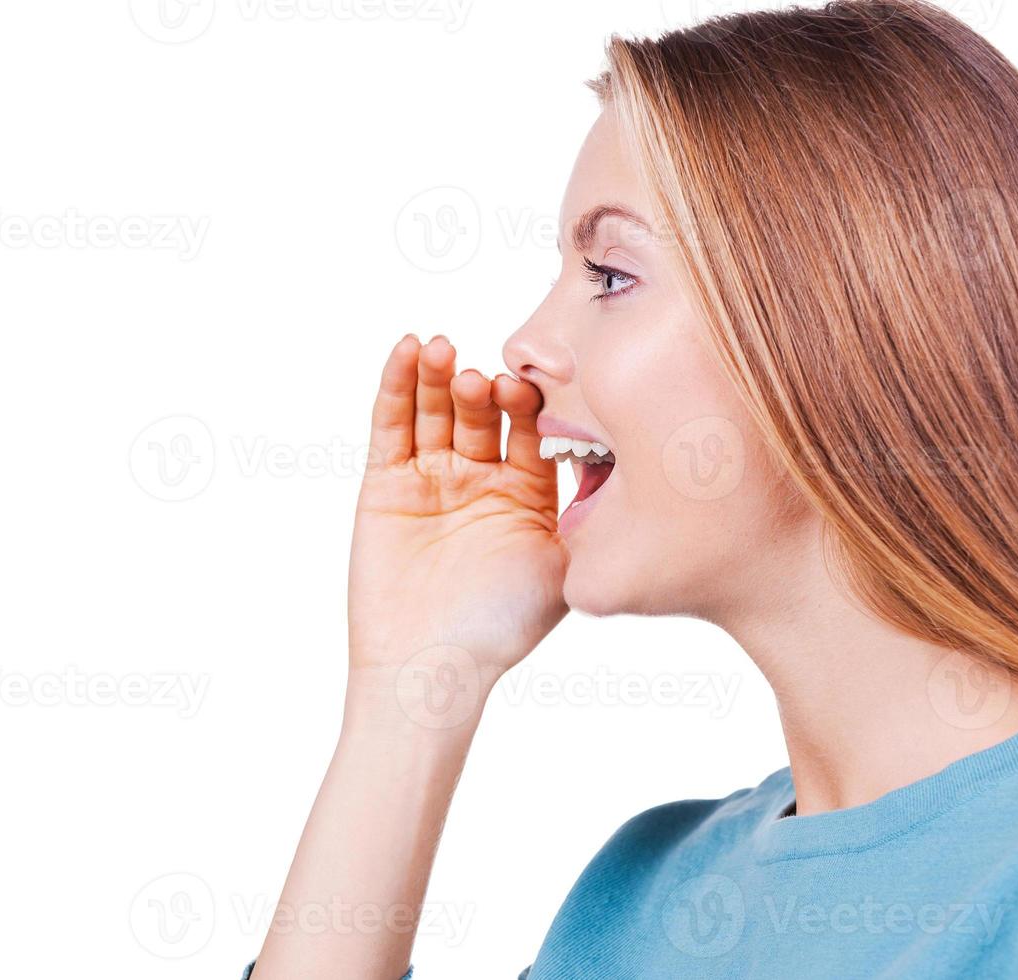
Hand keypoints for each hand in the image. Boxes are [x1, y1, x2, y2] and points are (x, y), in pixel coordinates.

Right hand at [347, 334, 567, 697]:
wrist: (429, 666)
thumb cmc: (500, 627)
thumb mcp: (561, 568)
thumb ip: (587, 517)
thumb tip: (631, 463)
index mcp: (525, 492)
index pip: (528, 429)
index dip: (527, 404)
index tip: (527, 388)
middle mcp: (480, 477)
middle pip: (480, 413)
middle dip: (481, 390)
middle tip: (483, 379)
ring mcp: (432, 476)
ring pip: (435, 410)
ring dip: (438, 375)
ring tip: (441, 348)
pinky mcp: (386, 482)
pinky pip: (392, 425)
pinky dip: (398, 385)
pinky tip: (408, 349)